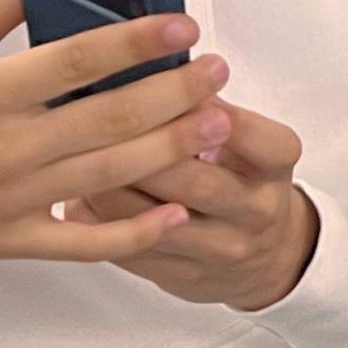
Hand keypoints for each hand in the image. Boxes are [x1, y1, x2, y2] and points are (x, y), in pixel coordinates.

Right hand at [0, 0, 228, 268]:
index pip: (76, 60)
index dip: (137, 40)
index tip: (180, 25)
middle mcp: (3, 148)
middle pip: (110, 118)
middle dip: (176, 92)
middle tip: (216, 72)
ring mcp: (9, 199)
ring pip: (109, 174)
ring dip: (172, 149)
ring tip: (217, 124)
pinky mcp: (8, 240)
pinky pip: (81, 242)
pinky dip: (133, 232)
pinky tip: (176, 213)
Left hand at [69, 99, 321, 311]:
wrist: (265, 257)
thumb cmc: (243, 180)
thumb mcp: (248, 141)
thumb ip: (207, 112)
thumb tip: (142, 72)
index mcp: (275, 166)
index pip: (251, 135)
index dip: (208, 110)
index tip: (168, 84)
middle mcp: (255, 210)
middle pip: (193, 178)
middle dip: (141, 146)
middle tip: (95, 115)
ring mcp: (219, 248)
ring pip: (149, 216)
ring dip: (106, 183)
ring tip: (72, 152)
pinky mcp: (181, 276)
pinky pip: (128, 246)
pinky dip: (96, 216)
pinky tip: (74, 190)